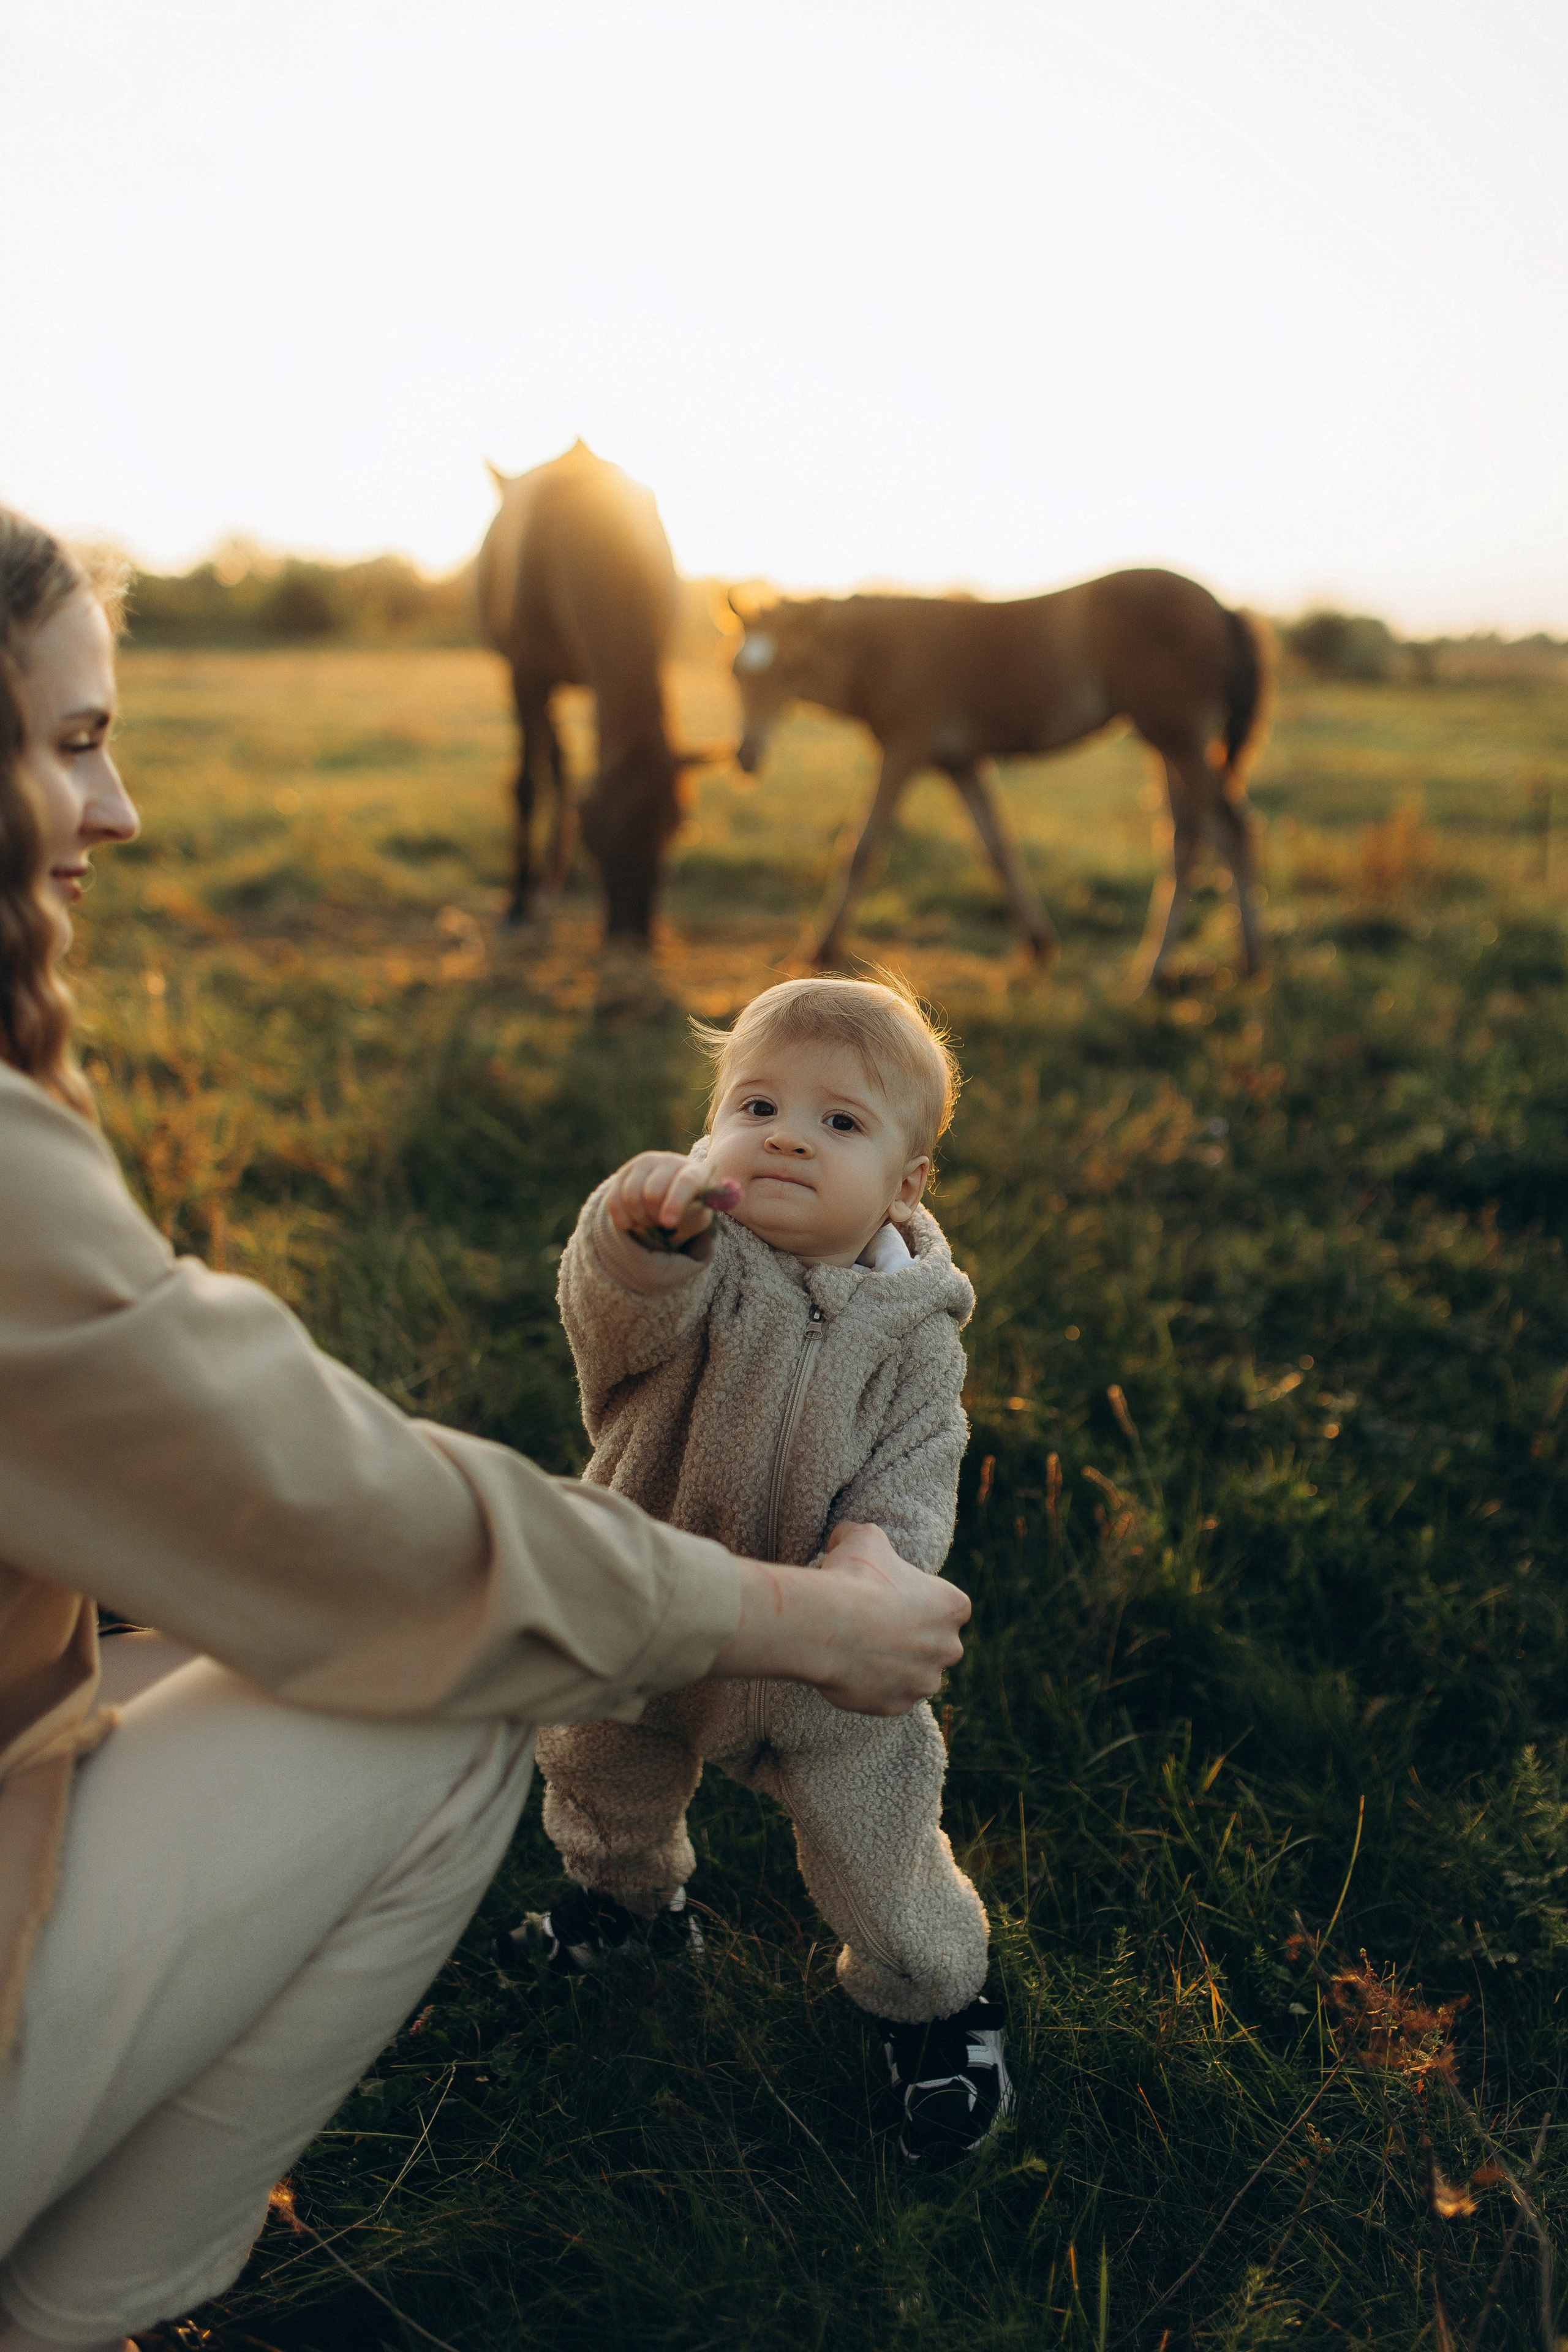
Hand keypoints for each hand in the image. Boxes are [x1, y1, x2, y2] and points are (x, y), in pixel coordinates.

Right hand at [603, 1152, 738, 1249]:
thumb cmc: (690, 1208)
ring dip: (638, 1218)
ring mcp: (644, 1165)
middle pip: (651, 1193)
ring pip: (629, 1196)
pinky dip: (622, 1219)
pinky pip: (613, 1200)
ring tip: (649, 1221)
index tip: (669, 1223)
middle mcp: (668, 1162)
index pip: (685, 1182)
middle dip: (654, 1216)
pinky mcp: (623, 1173)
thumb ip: (703, 1211)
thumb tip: (724, 1199)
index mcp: (693, 1172)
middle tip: (662, 1223)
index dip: (675, 1202)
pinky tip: (633, 1221)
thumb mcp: (700, 1213)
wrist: (669, 1198)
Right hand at [814, 1523, 968, 1713]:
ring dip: (894, 1665)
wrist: (828, 1626)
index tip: (893, 1598)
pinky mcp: (897, 1706)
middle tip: (875, 1625)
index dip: (920, 1601)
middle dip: (912, 1638)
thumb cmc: (853, 1578)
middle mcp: (948, 1648)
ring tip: (859, 1649)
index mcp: (952, 1607)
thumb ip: (863, 1535)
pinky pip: (888, 1696)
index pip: (948, 1606)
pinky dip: (873, 1687)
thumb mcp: (863, 1538)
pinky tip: (851, 1668)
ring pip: (914, 1674)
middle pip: (936, 1644)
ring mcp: (923, 1682)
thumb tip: (845, 1534)